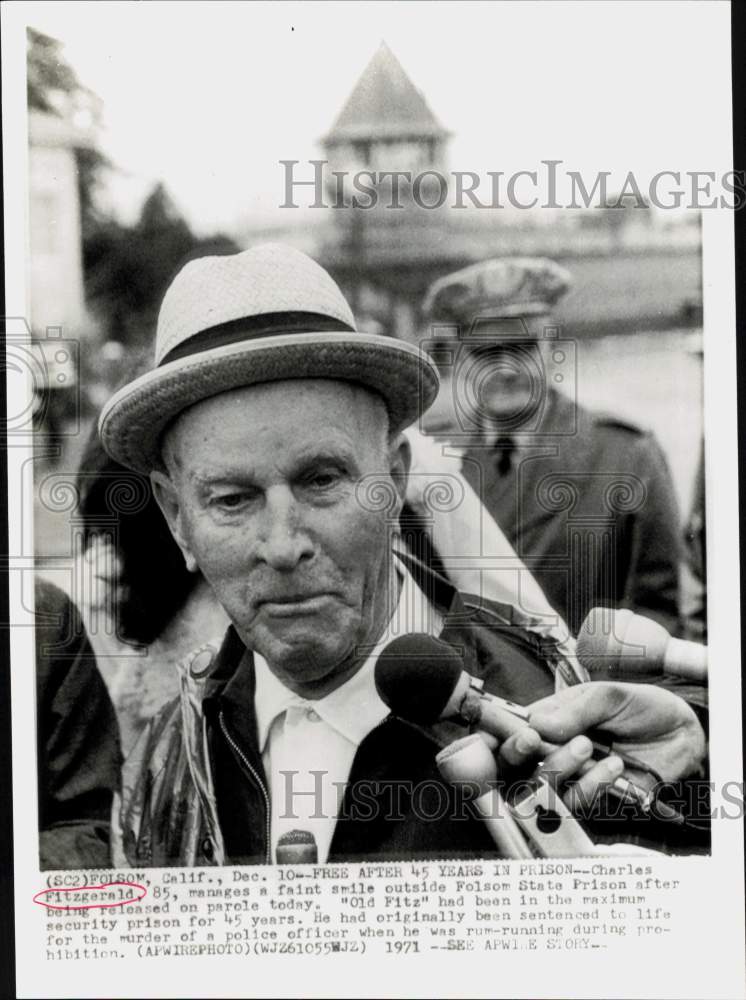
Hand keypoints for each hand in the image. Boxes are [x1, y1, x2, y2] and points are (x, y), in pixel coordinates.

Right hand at [495, 681, 705, 808]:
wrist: (681, 734)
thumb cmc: (641, 707)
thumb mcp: (607, 696)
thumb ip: (573, 710)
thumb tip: (535, 724)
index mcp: (546, 718)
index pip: (506, 729)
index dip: (492, 735)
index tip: (491, 733)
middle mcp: (552, 749)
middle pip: (511, 764)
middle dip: (515, 754)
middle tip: (531, 740)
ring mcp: (571, 776)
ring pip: (540, 785)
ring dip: (559, 766)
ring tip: (587, 745)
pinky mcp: (592, 798)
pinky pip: (576, 801)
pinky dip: (592, 783)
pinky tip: (613, 765)